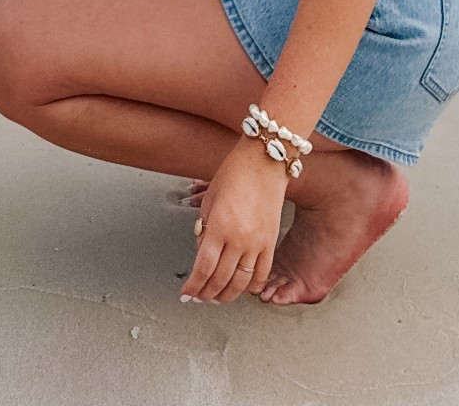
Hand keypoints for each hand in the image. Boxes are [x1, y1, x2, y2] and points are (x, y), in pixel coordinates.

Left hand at [182, 140, 287, 303]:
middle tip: (198, 296)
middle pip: (220, 279)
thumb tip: (202, 255)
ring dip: (226, 295)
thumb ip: (204, 230)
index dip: (193, 285)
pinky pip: (262, 273)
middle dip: (206, 293)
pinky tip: (242, 289)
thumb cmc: (236, 172)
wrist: (265, 160)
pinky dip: (251, 287)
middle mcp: (240, 238)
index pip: (203, 267)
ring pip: (241, 282)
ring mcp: (258, 241)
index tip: (186, 292)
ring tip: (216, 297)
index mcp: (220, 225)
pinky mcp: (271, 241)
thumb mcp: (210, 199)